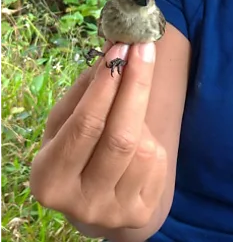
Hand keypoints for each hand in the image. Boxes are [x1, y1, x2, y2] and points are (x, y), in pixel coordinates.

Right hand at [30, 41, 167, 230]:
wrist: (96, 198)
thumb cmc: (77, 150)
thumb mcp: (66, 122)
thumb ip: (86, 89)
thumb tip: (114, 48)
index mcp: (49, 178)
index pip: (85, 124)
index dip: (106, 83)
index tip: (122, 46)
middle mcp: (80, 202)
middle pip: (120, 136)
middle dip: (136, 85)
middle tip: (144, 48)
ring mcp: (113, 212)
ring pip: (143, 148)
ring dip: (142, 115)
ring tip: (132, 105)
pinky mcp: (141, 213)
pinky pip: (157, 162)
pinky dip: (152, 139)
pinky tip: (139, 138)